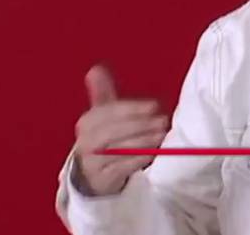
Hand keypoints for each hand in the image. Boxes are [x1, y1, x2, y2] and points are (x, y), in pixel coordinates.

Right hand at [72, 65, 168, 195]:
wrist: (92, 175)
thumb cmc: (104, 139)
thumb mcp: (102, 116)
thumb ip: (102, 93)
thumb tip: (95, 69)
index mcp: (87, 123)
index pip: (108, 112)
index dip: (131, 109)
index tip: (154, 105)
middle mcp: (85, 142)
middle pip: (112, 132)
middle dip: (140, 125)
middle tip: (163, 120)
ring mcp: (91, 163)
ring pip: (116, 150)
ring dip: (142, 142)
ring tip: (161, 135)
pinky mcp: (101, 180)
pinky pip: (120, 169)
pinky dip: (137, 160)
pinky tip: (152, 154)